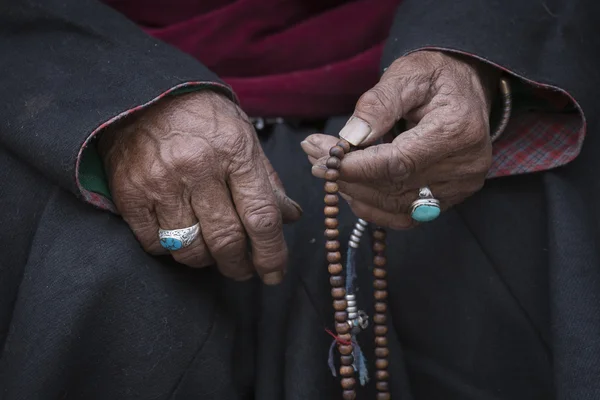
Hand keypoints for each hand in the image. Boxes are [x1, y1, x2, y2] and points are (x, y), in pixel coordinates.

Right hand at [99, 90, 301, 284]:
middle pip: (227, 240)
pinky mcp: (130, 193)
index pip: (261, 218)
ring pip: (190, 249)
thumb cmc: (202, 117)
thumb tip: (290, 217)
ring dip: (207, 261)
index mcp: (234, 152)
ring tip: (213, 253)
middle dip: (240, 266)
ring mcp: (161, 182)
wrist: (143, 94)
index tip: (275, 273)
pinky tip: (182, 238)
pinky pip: (156, 244)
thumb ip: (267, 180)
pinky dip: (172, 250)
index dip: (272, 254)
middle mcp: (198, 168)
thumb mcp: (244, 137)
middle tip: (245, 270)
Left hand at [301, 51, 496, 228]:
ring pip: (397, 206)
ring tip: (328, 169)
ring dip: (356, 192)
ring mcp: (460, 187)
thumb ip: (378, 104)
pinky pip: (406, 216)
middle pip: (395, 185)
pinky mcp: (450, 199)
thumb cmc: (435, 76)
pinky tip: (352, 189)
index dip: (357, 167)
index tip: (321, 160)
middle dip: (348, 176)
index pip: (399, 162)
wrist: (465, 89)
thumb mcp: (406, 75)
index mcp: (458, 130)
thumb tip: (350, 137)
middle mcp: (465, 166)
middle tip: (314, 158)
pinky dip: (374, 206)